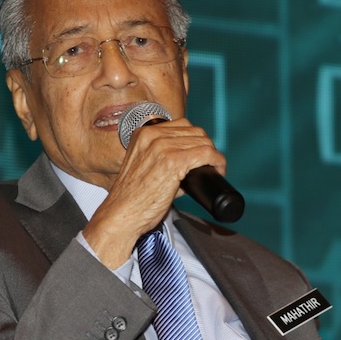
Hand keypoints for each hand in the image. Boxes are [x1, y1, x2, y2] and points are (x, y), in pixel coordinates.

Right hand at [85, 118, 226, 265]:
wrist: (122, 214)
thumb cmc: (131, 199)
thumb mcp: (144, 168)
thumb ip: (164, 161)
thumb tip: (189, 167)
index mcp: (143, 134)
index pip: (181, 125)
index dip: (196, 139)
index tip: (201, 154)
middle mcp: (152, 136)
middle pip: (195, 131)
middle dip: (206, 146)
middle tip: (210, 164)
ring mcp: (162, 147)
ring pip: (203, 140)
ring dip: (213, 154)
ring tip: (215, 168)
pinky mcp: (173, 161)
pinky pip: (206, 153)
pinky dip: (217, 160)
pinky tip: (218, 170)